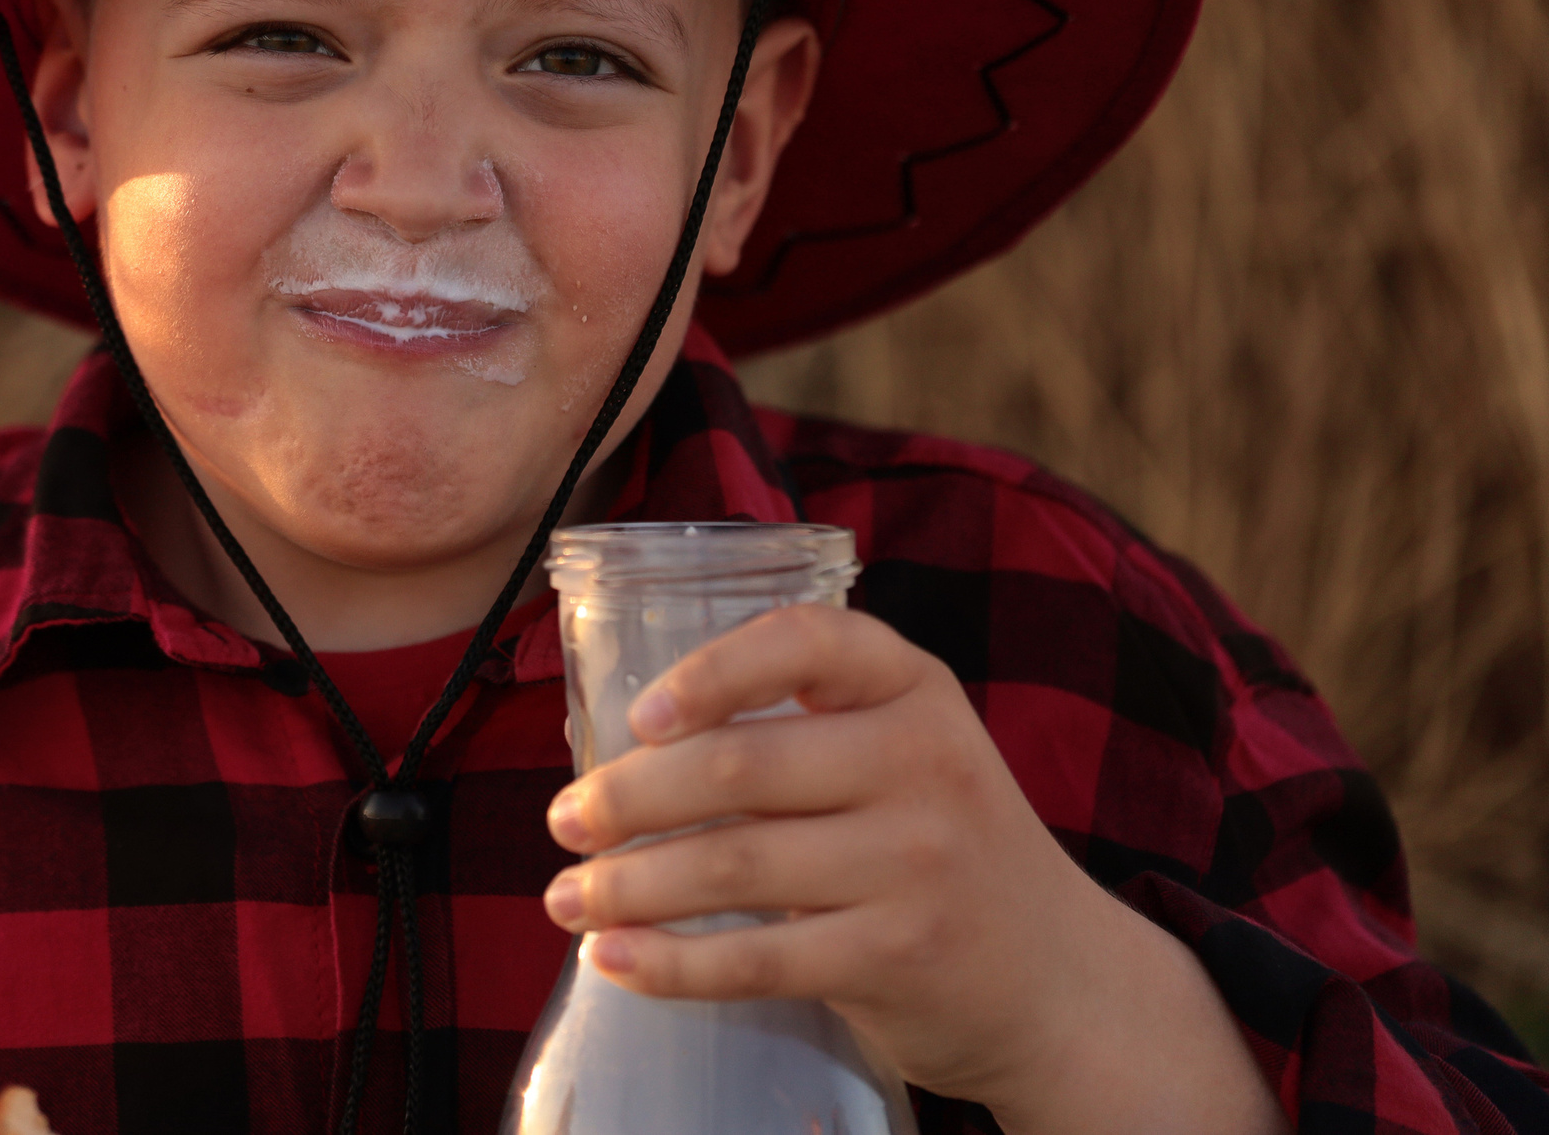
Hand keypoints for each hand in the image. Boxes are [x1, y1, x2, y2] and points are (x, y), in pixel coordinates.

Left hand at [539, 603, 1283, 1134]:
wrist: (1062, 982)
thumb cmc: (937, 848)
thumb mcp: (903, 755)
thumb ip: (799, 731)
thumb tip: (619, 750)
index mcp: (914, 688)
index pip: (807, 641)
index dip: (710, 671)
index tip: (637, 717)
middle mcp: (925, 762)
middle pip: (738, 768)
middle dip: (625, 797)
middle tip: (561, 821)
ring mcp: (918, 862)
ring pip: (732, 866)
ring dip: (626, 885)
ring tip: (566, 897)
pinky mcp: (899, 955)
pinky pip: (757, 958)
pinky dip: (670, 963)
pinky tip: (614, 959)